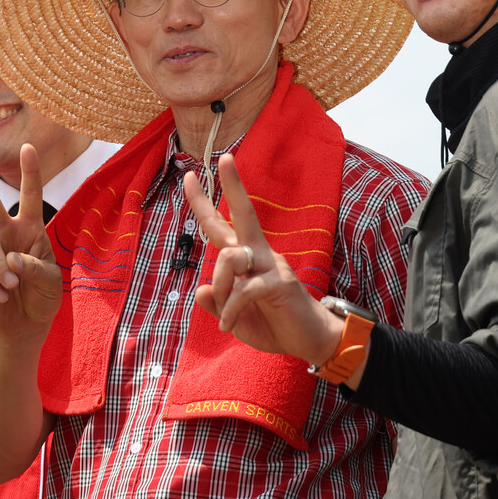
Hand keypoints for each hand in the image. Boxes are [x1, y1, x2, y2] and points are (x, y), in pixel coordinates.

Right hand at [0, 144, 62, 341]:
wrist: (25, 323)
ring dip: (0, 265)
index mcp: (30, 229)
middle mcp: (7, 233)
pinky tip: (2, 295)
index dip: (30, 172)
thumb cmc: (42, 295)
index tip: (28, 147)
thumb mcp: (51, 280)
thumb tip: (12, 259)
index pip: (31, 196)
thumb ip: (36, 267)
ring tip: (13, 286)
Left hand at [183, 154, 342, 366]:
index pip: (223, 224)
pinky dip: (230, 310)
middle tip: (223, 157)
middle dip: (232, 185)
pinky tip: (227, 326)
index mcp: (247, 257)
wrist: (308, 341)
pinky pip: (244, 290)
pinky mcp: (280, 283)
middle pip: (244, 213)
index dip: (204, 203)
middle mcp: (259, 254)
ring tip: (223, 313)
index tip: (189, 177)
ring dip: (219, 286)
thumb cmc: (273, 324)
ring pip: (230, 257)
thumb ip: (218, 303)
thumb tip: (200, 289)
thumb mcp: (235, 316)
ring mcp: (272, 266)